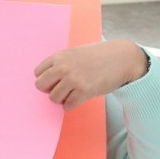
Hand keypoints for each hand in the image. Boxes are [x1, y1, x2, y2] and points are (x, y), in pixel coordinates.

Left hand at [34, 39, 148, 108]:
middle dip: (49, 89)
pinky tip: (78, 98)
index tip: (55, 81)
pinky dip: (70, 105)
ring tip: (71, 93)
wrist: (122, 59)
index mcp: (59, 56)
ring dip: (61, 99)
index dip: (46, 79)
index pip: (37, 73)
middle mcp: (63, 67)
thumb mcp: (75, 53)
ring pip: (53, 98)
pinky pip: (67, 105)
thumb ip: (61, 63)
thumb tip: (48, 78)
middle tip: (61, 89)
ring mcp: (73, 80)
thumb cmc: (99, 55)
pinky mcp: (84, 91)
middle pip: (40, 86)